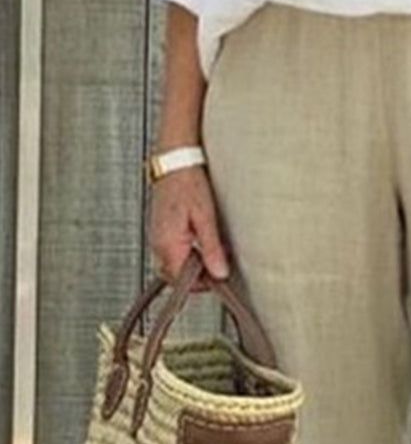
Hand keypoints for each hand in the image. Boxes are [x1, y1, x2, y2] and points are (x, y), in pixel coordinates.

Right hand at [148, 165, 229, 287]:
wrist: (175, 160)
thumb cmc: (187, 181)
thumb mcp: (205, 217)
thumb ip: (211, 248)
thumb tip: (219, 272)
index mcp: (168, 243)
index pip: (182, 279)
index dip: (202, 284)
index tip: (218, 277)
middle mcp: (159, 243)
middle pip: (176, 276)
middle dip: (197, 277)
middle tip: (216, 265)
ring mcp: (158, 237)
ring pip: (174, 265)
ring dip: (192, 266)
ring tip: (211, 252)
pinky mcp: (161, 230)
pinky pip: (172, 252)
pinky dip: (186, 254)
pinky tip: (200, 243)